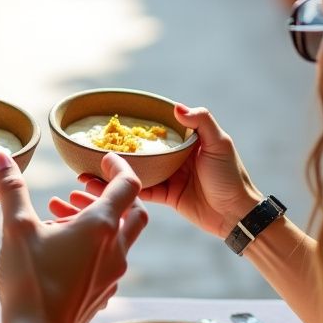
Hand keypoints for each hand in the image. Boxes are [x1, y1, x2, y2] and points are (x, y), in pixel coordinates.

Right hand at [0, 149, 147, 322]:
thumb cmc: (29, 282)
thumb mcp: (16, 228)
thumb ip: (11, 189)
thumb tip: (0, 155)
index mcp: (101, 227)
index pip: (128, 184)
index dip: (118, 166)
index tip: (103, 158)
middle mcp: (115, 250)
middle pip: (134, 211)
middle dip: (111, 193)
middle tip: (81, 187)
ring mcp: (112, 275)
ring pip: (119, 237)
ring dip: (97, 219)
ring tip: (58, 214)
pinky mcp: (102, 293)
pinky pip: (108, 260)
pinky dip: (93, 244)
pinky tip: (62, 247)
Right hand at [55, 104, 261, 241]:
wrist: (237, 215)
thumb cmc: (231, 176)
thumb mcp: (220, 144)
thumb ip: (202, 122)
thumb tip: (176, 107)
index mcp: (186, 141)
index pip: (158, 129)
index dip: (137, 125)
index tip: (112, 121)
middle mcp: (174, 156)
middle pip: (142, 150)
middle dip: (117, 148)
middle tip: (91, 146)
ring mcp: (168, 176)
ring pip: (136, 171)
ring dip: (113, 172)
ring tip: (85, 171)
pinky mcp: (166, 197)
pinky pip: (141, 191)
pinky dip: (123, 189)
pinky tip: (101, 188)